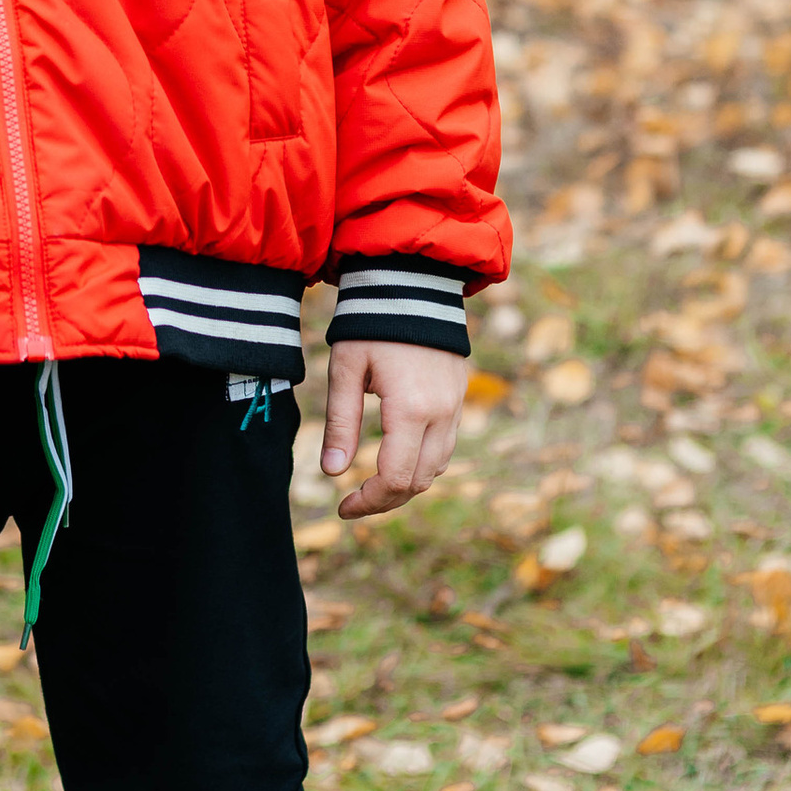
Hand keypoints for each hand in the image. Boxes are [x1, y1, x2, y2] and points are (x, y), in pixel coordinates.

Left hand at [324, 339, 467, 519]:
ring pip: (437, 467)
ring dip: (407, 484)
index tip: (343, 507)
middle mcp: (442, 414)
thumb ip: (340, 422)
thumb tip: (331, 473)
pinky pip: (446, 446)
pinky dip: (422, 462)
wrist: (412, 283)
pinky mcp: (459, 398)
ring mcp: (456, 407)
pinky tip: (395, 457)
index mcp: (412, 410)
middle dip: (386, 499)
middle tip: (352, 502)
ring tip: (372, 485)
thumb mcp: (346, 370)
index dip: (369, 502)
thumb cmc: (371, 324)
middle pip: (420, 481)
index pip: (396, 479)